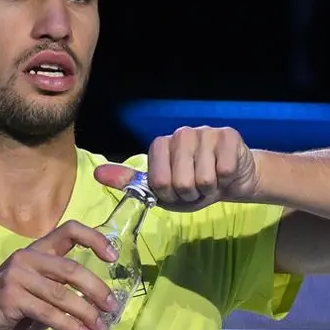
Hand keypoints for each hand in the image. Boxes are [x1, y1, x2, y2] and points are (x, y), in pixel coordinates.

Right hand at [0, 221, 118, 329]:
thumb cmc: (13, 307)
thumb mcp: (38, 290)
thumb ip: (63, 287)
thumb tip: (100, 302)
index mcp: (37, 250)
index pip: (69, 230)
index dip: (95, 239)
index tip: (113, 258)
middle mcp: (27, 258)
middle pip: (71, 268)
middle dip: (96, 289)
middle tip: (111, 307)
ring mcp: (16, 276)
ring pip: (61, 294)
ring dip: (85, 313)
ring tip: (99, 328)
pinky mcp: (11, 297)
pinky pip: (47, 312)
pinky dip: (68, 326)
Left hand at [94, 125, 259, 210]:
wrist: (231, 179)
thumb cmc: (193, 186)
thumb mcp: (159, 190)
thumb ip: (129, 181)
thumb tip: (97, 174)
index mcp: (160, 145)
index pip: (159, 183)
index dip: (171, 196)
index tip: (176, 192)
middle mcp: (180, 134)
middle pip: (181, 182)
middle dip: (191, 195)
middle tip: (196, 189)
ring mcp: (205, 132)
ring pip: (204, 179)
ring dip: (209, 189)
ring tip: (210, 182)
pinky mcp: (228, 136)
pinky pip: (223, 171)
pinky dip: (226, 181)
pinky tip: (225, 173)